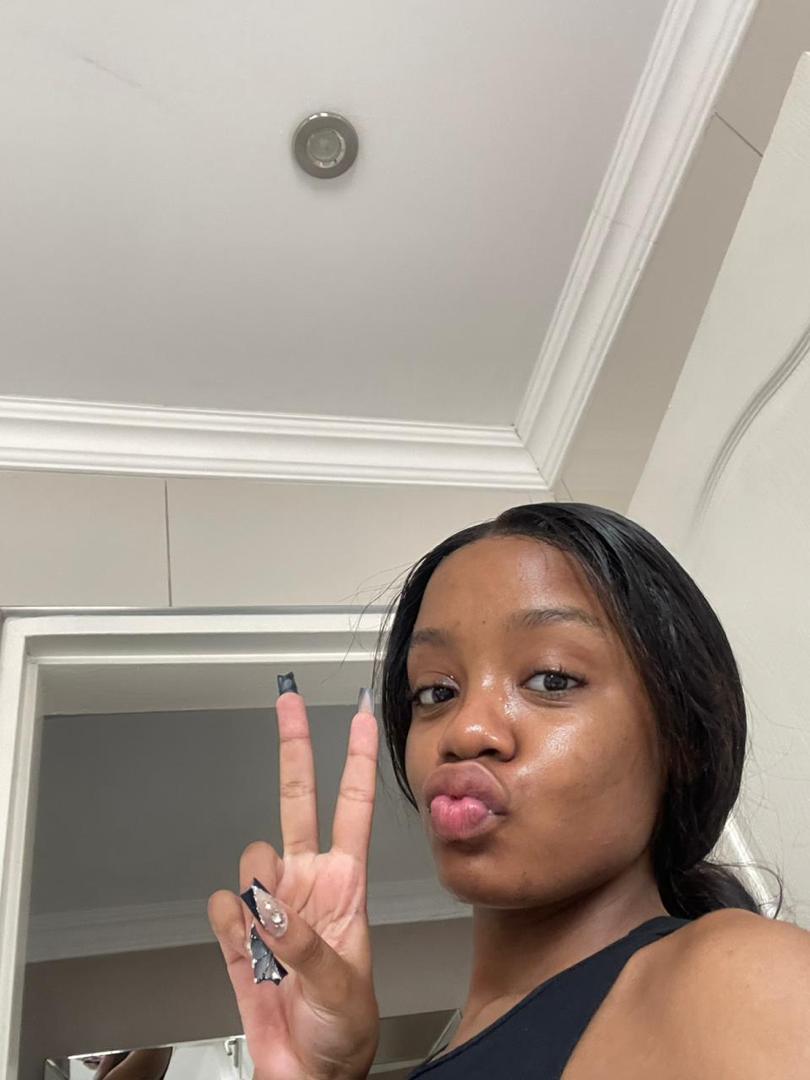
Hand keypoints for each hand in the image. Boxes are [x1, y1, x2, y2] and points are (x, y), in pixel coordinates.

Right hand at [208, 681, 380, 1079]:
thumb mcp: (344, 987)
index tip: (364, 717)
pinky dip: (228, 925)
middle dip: (294, 748)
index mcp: (346, 886)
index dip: (359, 759)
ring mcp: (273, 906)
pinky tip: (247, 947)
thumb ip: (307, 944)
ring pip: (252, 860)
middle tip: (289, 703)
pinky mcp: (239, 934)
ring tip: (275, 939)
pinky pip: (221, 908)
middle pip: (298, 800)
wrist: (308, 1074)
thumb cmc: (344, 1031)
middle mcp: (309, 884)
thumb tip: (273, 907)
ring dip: (257, 891)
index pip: (354, 806)